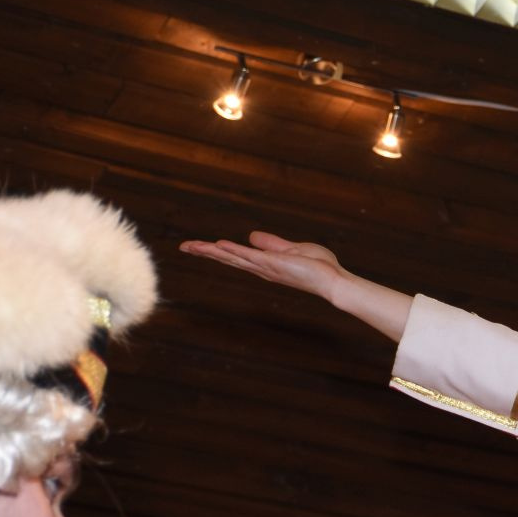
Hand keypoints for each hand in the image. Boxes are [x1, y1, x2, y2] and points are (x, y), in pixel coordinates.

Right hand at [179, 231, 347, 301]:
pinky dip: (234, 251)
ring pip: (233, 258)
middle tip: (184, 246)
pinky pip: (250, 256)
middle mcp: (261, 268)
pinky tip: (219, 245)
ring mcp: (266, 268)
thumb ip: (272, 244)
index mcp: (264, 264)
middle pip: (228, 259)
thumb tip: (252, 236)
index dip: (217, 251)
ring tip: (192, 246)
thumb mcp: (292, 249)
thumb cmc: (318, 267)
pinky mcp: (274, 265)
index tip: (198, 246)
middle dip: (206, 252)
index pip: (236, 256)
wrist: (332, 280)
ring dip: (212, 251)